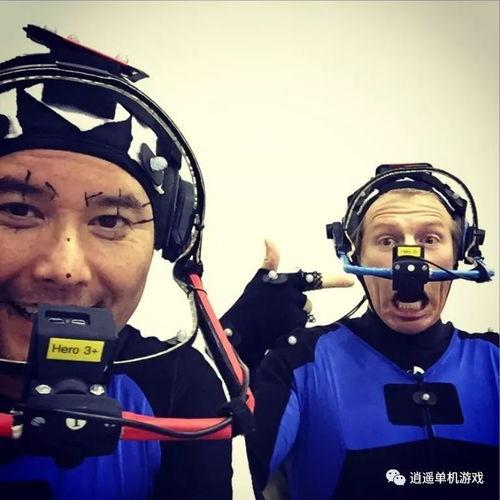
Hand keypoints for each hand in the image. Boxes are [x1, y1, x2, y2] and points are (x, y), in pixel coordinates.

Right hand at [220, 240, 353, 371]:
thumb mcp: (257, 279)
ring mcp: (292, 317)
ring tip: (273, 320)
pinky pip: (296, 333)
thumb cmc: (247, 302)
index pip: (315, 279)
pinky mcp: (290, 333)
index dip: (334, 280)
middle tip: (277, 309)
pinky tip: (273, 332)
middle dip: (296, 306)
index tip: (351, 281)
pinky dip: (288, 333)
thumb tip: (269, 239)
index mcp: (287, 283)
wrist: (236, 332)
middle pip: (306, 303)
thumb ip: (269, 261)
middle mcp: (293, 298)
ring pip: (301, 318)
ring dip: (291, 319)